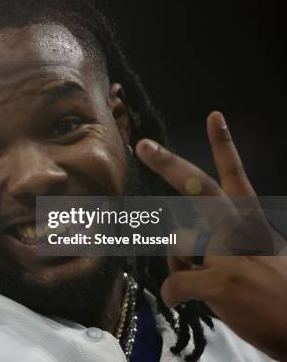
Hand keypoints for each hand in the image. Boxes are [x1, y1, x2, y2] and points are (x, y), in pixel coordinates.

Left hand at [136, 111, 286, 360]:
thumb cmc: (280, 296)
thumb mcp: (259, 258)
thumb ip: (221, 245)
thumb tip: (184, 247)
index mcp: (251, 221)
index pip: (236, 176)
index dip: (224, 145)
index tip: (213, 117)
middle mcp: (240, 229)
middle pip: (199, 187)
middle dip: (168, 163)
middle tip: (144, 145)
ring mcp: (230, 252)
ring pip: (177, 244)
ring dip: (179, 264)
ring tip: (206, 283)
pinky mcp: (222, 280)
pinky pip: (174, 282)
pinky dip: (173, 294)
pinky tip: (184, 300)